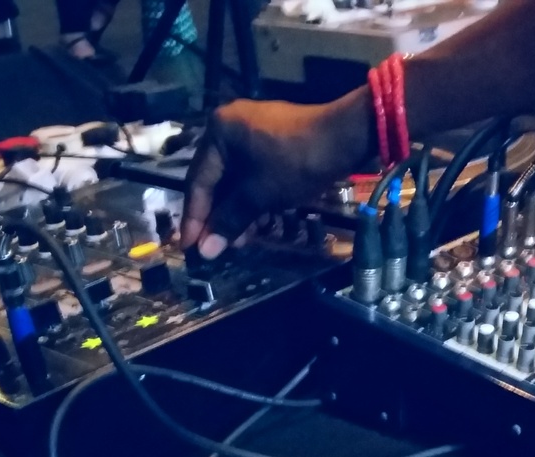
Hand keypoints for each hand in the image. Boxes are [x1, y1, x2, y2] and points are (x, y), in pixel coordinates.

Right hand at [182, 95, 370, 258]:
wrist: (345, 138)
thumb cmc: (294, 164)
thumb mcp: (259, 195)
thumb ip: (230, 220)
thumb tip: (205, 250)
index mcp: (217, 132)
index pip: (197, 181)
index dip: (194, 218)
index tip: (189, 247)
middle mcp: (230, 128)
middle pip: (216, 181)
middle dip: (220, 217)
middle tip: (220, 247)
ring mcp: (253, 134)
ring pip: (237, 180)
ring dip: (239, 211)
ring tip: (245, 239)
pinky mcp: (273, 143)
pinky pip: (254, 174)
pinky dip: (255, 198)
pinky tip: (262, 222)